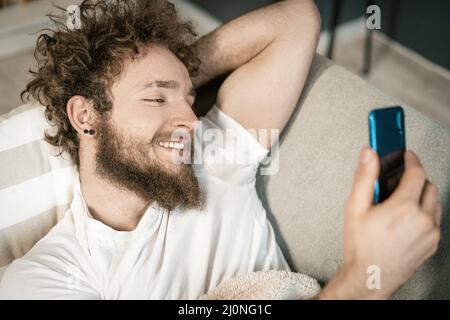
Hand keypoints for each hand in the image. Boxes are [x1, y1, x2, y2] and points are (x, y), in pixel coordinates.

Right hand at [320, 147, 441, 298]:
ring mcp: (430, 233)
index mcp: (404, 207)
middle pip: (428, 185)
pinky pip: (435, 219)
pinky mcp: (433, 243)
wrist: (370, 275)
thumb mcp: (355, 207)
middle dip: (415, 178)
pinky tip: (406, 216)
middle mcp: (422, 219)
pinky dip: (424, 211)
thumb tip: (368, 154)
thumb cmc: (361, 245)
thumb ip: (364, 177)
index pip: (417, 173)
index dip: (411, 160)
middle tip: (397, 180)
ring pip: (434, 201)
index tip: (406, 155)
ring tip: (400, 199)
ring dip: (421, 194)